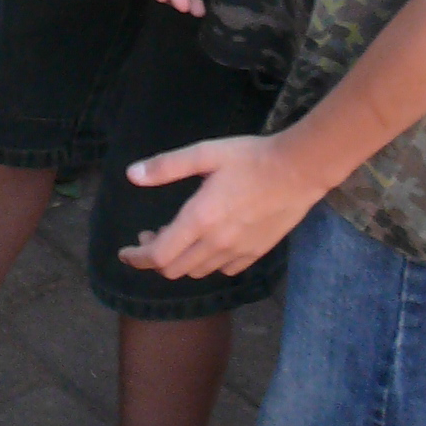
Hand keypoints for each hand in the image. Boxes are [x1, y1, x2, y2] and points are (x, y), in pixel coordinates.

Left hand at [117, 127, 319, 278]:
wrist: (300, 169)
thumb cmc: (251, 157)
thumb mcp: (204, 153)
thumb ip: (166, 166)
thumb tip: (131, 175)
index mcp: (199, 219)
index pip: (158, 256)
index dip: (136, 259)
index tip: (125, 253)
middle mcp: (217, 242)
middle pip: (175, 270)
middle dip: (154, 259)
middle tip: (149, 236)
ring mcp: (239, 251)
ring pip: (198, 272)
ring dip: (180, 261)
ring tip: (176, 238)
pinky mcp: (257, 252)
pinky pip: (224, 270)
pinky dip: (207, 264)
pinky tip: (207, 244)